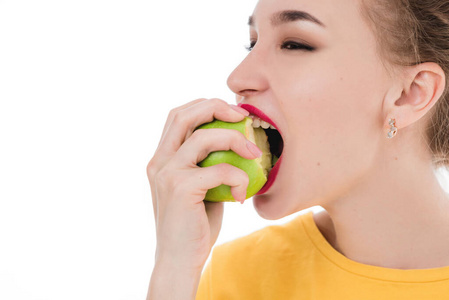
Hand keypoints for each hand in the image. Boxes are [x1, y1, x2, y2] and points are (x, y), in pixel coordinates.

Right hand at [146, 98, 258, 269]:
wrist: (178, 260)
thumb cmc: (194, 225)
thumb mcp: (199, 188)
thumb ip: (208, 164)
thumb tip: (238, 144)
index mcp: (161, 158)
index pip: (178, 116)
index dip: (205, 106)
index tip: (233, 113)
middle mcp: (159, 162)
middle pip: (184, 115)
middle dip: (216, 107)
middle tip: (243, 117)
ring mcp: (166, 174)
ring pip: (203, 137)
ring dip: (235, 139)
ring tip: (255, 152)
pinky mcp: (180, 189)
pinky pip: (219, 170)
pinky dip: (239, 176)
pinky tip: (243, 193)